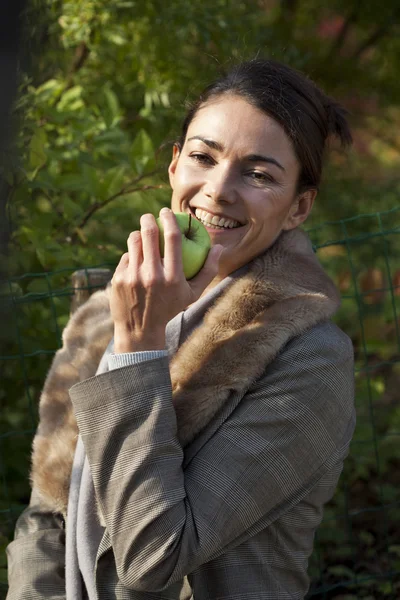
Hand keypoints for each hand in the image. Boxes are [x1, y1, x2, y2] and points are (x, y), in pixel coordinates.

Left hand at [110, 208, 223, 351]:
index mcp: (173, 278)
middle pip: (149, 233)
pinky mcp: (118, 279)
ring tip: (142, 235)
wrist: (140, 330)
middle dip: (148, 219)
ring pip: (134, 241)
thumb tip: (218, 247)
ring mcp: (133, 277)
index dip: (169, 219)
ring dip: (138, 233)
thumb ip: (208, 270)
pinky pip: (125, 257)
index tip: (167, 212)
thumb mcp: (193, 294)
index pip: (172, 238)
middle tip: (150, 216)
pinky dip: (131, 255)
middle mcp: (152, 276)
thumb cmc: (171, 308)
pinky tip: (135, 260)